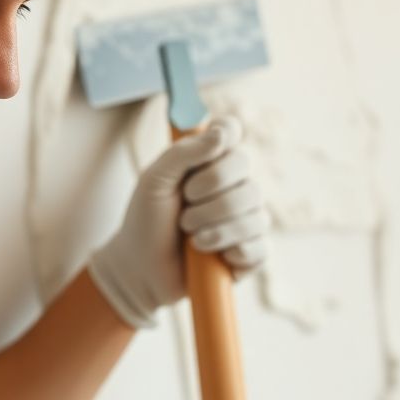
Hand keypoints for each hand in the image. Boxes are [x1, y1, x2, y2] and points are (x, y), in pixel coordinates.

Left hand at [87, 116, 268, 328]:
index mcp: (210, 161)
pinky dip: (233, 252)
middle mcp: (235, 185)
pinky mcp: (251, 253)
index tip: (211, 146)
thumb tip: (222, 134)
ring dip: (215, 228)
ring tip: (191, 237)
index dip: (226, 134)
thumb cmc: (146, 219)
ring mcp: (246, 218)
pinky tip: (212, 256)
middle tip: (184, 205)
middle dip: (209, 191)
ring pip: (254, 213)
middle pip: (245, 171)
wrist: (140, 268)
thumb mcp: (155, 180)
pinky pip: (259, 247)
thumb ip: (184, 153)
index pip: (231, 131)